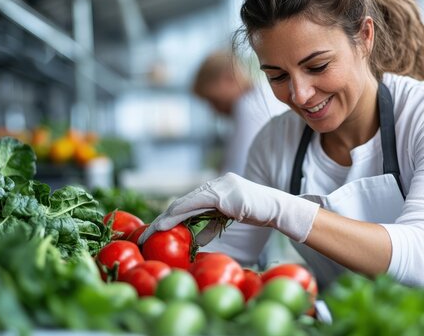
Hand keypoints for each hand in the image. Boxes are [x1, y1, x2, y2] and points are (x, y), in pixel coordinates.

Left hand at [138, 173, 318, 243]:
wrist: (276, 208)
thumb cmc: (257, 213)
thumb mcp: (230, 218)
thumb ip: (212, 225)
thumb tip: (197, 240)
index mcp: (216, 188)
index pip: (189, 202)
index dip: (171, 215)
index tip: (157, 229)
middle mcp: (215, 183)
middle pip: (184, 201)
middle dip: (164, 217)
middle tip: (147, 232)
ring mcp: (219, 186)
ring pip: (187, 202)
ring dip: (168, 217)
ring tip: (153, 230)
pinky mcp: (222, 194)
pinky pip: (196, 204)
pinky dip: (181, 214)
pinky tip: (168, 223)